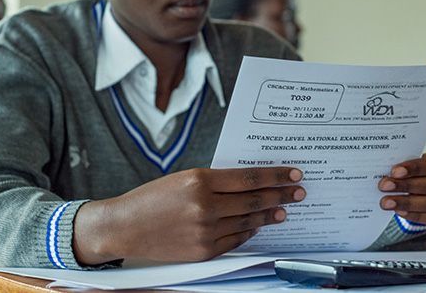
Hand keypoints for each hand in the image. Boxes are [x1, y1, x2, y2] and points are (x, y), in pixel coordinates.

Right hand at [73, 167, 304, 264]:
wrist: (125, 226)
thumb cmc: (152, 198)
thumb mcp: (184, 179)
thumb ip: (216, 181)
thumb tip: (251, 183)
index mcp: (199, 180)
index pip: (250, 178)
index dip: (276, 176)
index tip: (294, 173)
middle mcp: (204, 206)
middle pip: (254, 200)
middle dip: (281, 195)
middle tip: (299, 192)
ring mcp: (205, 231)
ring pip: (248, 221)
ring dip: (269, 215)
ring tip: (284, 210)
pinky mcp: (204, 251)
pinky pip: (236, 240)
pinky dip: (249, 231)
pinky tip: (259, 225)